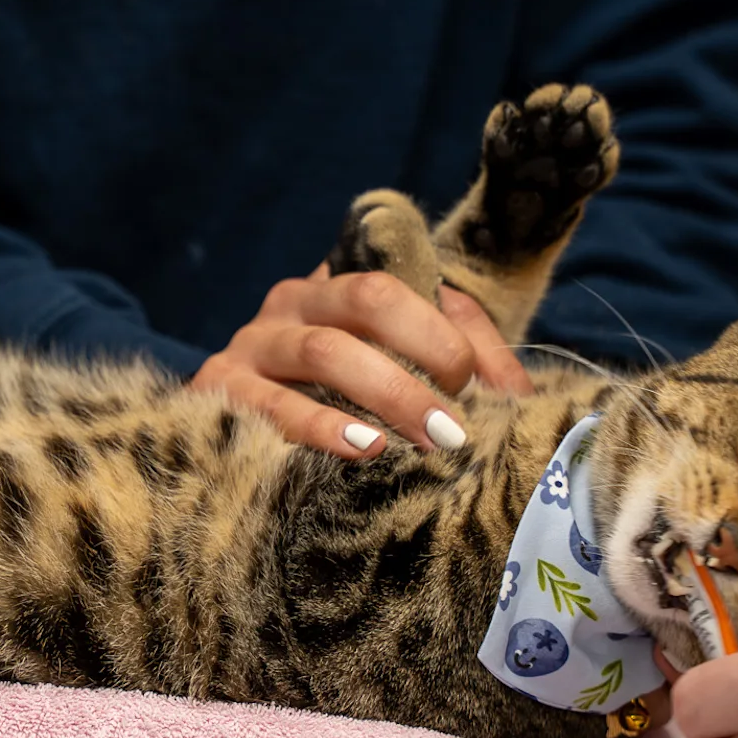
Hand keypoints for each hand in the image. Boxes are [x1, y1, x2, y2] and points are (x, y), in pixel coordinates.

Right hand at [191, 264, 531, 458]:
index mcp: (335, 288)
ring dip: (381, 394)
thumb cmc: (343, 404)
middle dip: (418, 363)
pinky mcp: (216, 394)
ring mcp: (250, 346)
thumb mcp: (405, 368)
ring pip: (320, 350)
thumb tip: (522, 396)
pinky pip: (267, 406)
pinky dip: (317, 429)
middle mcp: (289, 305)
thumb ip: (467, 364)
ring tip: (422, 443)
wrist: (236, 445)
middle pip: (361, 305)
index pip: (392, 286)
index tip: (473, 384)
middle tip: (456, 427)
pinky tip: (361, 450)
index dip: (437, 331)